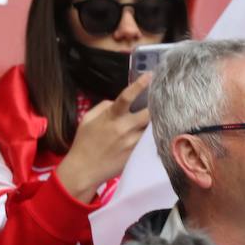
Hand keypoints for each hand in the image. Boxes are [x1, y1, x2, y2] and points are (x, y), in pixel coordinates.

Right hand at [55, 74, 150, 201]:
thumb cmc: (83, 143)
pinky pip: (149, 140)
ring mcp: (132, 142)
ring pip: (151, 127)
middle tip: (161, 100)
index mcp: (111, 117)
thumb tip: (116, 102)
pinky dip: (151, 135)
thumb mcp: (88, 119)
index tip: (150, 75)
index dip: (139, 85)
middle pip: (148, 113)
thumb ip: (104, 107)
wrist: (84, 170)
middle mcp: (124, 128)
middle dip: (155, 106)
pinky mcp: (136, 153)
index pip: (127, 97)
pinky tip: (155, 132)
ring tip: (161, 115)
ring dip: (155, 121)